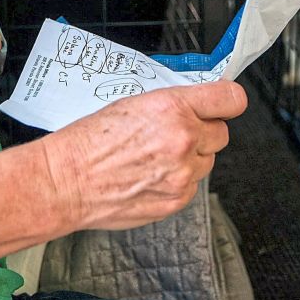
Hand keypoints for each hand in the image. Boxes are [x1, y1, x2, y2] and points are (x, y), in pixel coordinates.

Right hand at [39, 82, 247, 231]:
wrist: (68, 180)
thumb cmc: (89, 141)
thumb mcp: (133, 103)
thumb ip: (172, 104)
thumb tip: (197, 105)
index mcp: (172, 108)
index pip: (230, 99)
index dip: (228, 101)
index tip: (224, 104)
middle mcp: (183, 140)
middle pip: (221, 133)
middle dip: (203, 131)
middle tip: (176, 132)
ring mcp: (183, 174)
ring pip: (207, 161)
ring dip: (191, 158)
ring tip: (156, 157)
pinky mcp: (177, 199)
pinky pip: (192, 185)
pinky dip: (178, 180)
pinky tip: (151, 175)